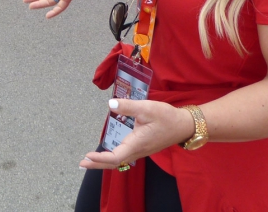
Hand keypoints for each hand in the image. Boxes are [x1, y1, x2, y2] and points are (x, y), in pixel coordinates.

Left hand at [79, 99, 195, 169]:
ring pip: (120, 161)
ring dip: (104, 162)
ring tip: (90, 159)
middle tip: (82, 163)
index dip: (101, 158)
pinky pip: (125, 157)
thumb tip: (111, 103)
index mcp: (137, 143)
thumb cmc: (167, 117)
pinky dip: (113, 158)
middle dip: (98, 164)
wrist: (185, 125)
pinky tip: (108, 153)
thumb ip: (128, 106)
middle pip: (115, 163)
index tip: (88, 156)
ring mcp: (141, 151)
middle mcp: (138, 150)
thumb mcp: (147, 108)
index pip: (116, 157)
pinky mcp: (143, 148)